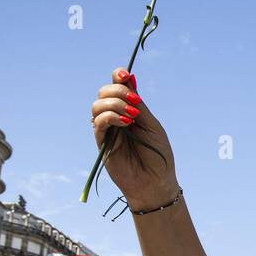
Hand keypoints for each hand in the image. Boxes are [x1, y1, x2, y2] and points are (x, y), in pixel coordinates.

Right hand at [92, 68, 178, 208]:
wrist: (156, 182)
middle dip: (118, 91)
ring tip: (132, 116)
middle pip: (104, 93)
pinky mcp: (102, 143)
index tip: (124, 74)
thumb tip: (129, 78)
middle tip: (135, 101)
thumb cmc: (158, 155)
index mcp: (129, 110)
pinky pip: (98, 124)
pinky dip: (110, 117)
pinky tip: (126, 122)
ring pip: (97, 106)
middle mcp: (116, 118)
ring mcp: (108, 130)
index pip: (116, 87)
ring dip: (114, 104)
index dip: (117, 77)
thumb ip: (139, 104)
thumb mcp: (152, 125)